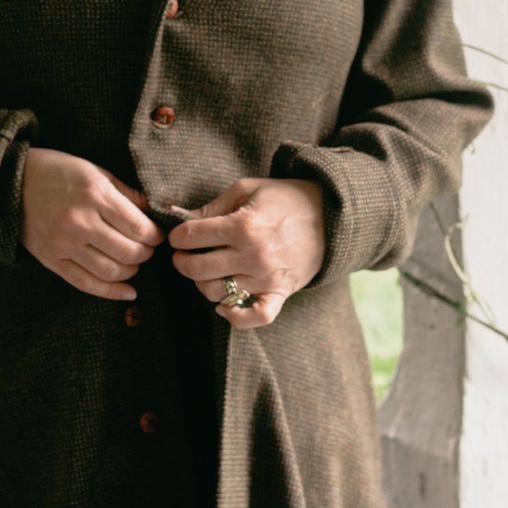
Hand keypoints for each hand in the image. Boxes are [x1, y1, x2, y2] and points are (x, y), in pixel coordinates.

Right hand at [19, 148, 162, 300]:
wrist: (11, 182)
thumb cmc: (57, 172)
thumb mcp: (95, 172)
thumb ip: (126, 193)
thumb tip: (153, 213)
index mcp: (94, 195)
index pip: (138, 227)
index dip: (155, 236)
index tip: (158, 236)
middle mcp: (79, 222)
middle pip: (128, 252)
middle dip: (146, 254)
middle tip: (148, 249)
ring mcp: (64, 243)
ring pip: (110, 270)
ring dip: (131, 271)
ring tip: (135, 263)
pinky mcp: (51, 260)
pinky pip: (85, 283)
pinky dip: (111, 292)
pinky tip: (128, 292)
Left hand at [168, 178, 324, 327]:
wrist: (330, 216)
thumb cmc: (285, 199)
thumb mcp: (247, 189)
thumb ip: (211, 207)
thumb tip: (176, 217)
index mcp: (244, 225)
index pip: (192, 236)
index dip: (177, 236)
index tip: (178, 236)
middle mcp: (254, 255)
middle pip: (198, 269)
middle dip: (182, 261)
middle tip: (184, 254)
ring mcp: (268, 278)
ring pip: (217, 293)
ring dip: (204, 284)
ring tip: (207, 271)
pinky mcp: (280, 293)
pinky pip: (255, 317)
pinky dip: (236, 317)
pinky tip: (224, 306)